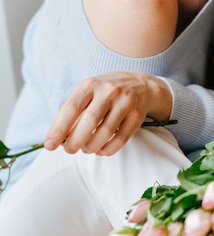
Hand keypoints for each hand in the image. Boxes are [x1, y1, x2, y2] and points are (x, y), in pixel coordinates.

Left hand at [43, 71, 171, 155]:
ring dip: (91, 147)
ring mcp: (125, 102)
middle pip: (89, 121)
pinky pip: (121, 139)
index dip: (59, 128)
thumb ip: (74, 112)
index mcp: (91, 84)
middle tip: (69, 150)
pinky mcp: (137, 115)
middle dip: (75, 141)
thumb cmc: (106, 92)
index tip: (50, 145)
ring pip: (105, 132)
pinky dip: (108, 149)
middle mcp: (109, 91)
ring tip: (86, 149)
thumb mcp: (88, 93)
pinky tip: (101, 150)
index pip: (71, 108)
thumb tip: (59, 137)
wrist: (141, 85)